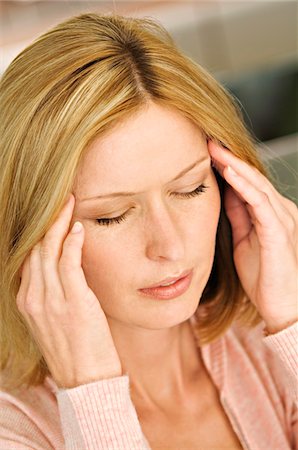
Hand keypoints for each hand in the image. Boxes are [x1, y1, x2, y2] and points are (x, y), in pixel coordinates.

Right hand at [17, 194, 121, 388]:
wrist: (86, 381)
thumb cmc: (75, 348)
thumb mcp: (54, 319)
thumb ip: (52, 292)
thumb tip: (63, 266)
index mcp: (26, 301)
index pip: (28, 256)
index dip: (39, 233)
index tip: (51, 214)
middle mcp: (33, 298)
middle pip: (35, 249)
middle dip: (47, 221)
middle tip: (61, 199)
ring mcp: (50, 301)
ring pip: (48, 251)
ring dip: (59, 224)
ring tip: (69, 203)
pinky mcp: (73, 303)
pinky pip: (68, 264)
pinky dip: (71, 243)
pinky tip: (77, 227)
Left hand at [208, 140, 297, 333]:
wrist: (281, 306)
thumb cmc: (263, 275)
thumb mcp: (244, 239)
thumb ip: (238, 216)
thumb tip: (226, 192)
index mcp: (270, 213)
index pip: (248, 183)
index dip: (228, 166)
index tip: (206, 152)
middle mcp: (279, 211)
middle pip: (252, 178)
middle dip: (229, 158)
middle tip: (207, 141)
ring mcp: (281, 220)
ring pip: (257, 185)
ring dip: (235, 166)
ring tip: (215, 150)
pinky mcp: (278, 233)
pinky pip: (260, 204)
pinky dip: (245, 187)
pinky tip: (230, 174)